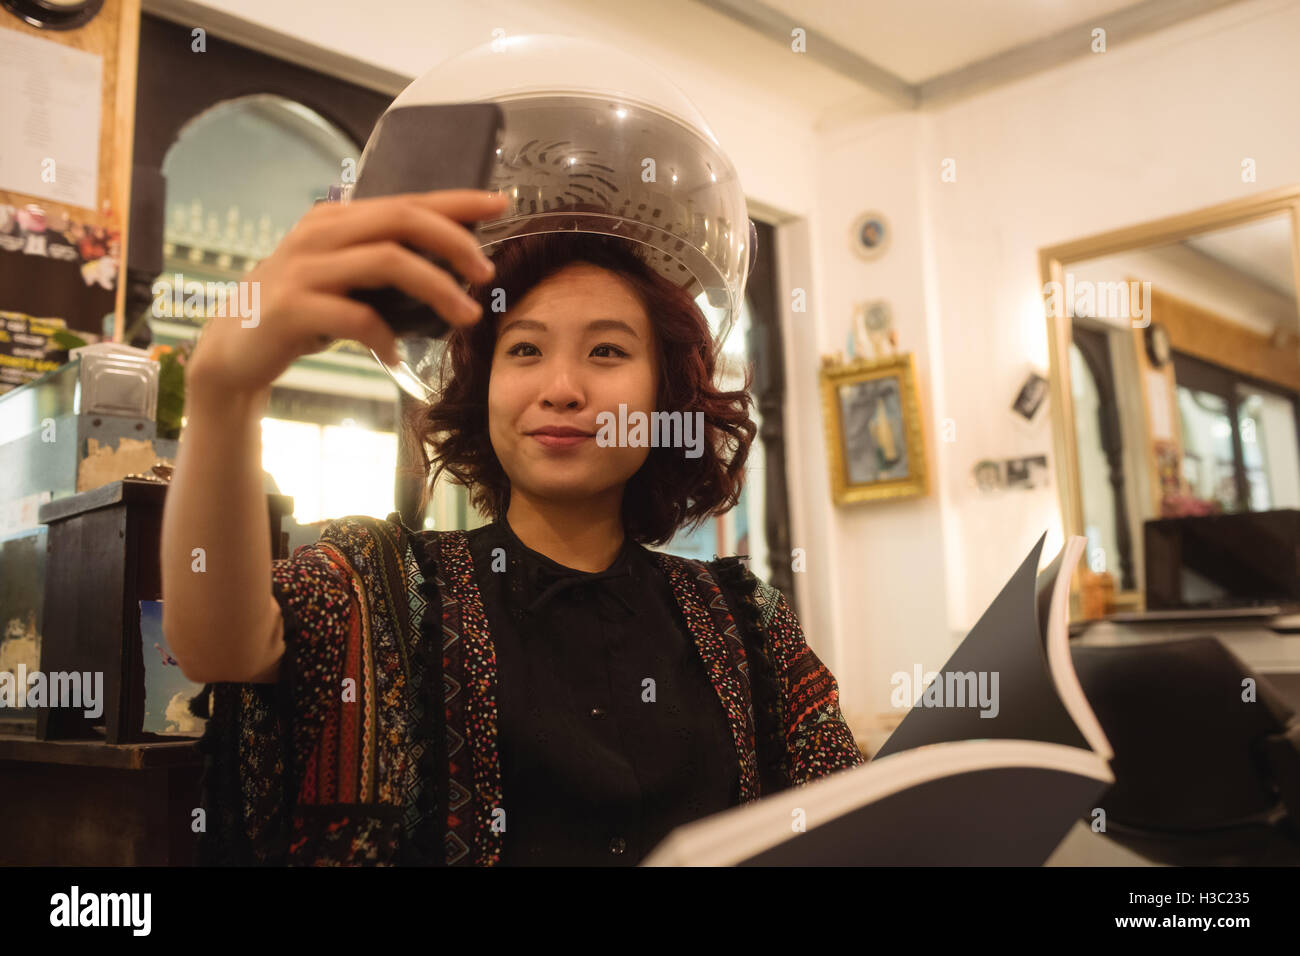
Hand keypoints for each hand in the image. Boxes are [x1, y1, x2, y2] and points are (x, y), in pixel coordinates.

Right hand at [186, 189, 507, 398]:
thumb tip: (455, 266)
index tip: (499, 204)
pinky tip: (396, 356)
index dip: (456, 202)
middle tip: (487, 274)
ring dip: (437, 289)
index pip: (406, 200)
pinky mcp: (291, 308)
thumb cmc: (301, 313)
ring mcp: (303, 269)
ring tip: (465, 316)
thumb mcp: (343, 277)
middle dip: (454, 243)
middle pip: (402, 221)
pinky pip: (356, 317)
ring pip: (387, 262)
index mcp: (337, 220)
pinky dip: (386, 337)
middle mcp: (320, 234)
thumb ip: (385, 263)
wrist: (233, 350)